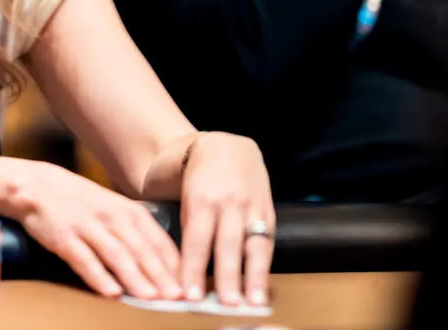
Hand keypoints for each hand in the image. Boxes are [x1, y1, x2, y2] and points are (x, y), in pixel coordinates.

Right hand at [6, 160, 183, 299]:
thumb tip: (161, 263)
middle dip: (161, 275)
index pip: (158, 239)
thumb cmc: (79, 201)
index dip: (174, 263)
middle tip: (176, 297)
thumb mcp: (113, 208)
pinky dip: (98, 276)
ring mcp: (87, 226)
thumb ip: (135, 232)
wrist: (37, 185)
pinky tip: (111, 292)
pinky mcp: (64, 237)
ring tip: (151, 297)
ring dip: (135, 277)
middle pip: (141, 249)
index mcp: (128, 210)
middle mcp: (111, 217)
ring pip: (116, 254)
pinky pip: (84, 259)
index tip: (188, 284)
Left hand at [177, 132, 273, 306]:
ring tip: (253, 302)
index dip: (193, 267)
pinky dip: (265, 266)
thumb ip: (183, 224)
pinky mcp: (268, 208)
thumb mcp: (180, 191)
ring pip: (253, 244)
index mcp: (200, 196)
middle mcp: (228, 201)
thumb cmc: (194, 174)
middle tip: (226, 303)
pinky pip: (267, 240)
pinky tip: (263, 286)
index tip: (190, 293)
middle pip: (227, 244)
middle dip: (227, 275)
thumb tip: (179, 265)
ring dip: (253, 276)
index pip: (196, 238)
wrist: (226, 144)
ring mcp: (251, 205)